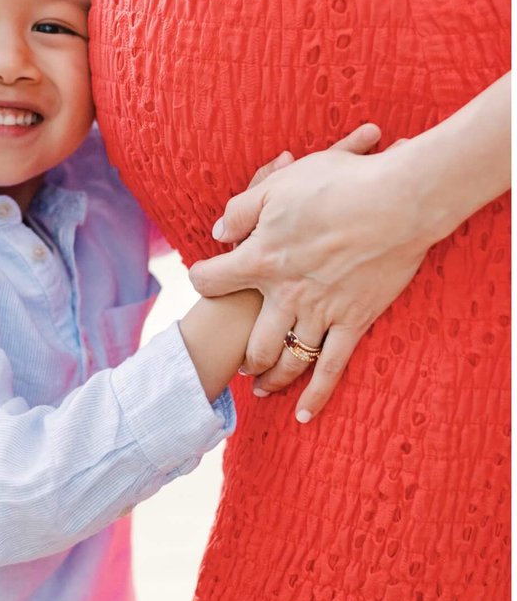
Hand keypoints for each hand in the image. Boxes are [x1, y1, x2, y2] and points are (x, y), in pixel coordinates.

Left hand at [188, 123, 432, 421]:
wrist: (397, 202)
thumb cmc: (337, 185)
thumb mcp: (278, 186)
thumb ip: (241, 209)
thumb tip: (218, 232)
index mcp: (261, 259)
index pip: (211, 279)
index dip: (202, 279)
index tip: (202, 280)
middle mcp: (285, 294)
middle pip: (252, 341)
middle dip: (242, 355)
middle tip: (239, 362)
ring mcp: (320, 312)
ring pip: (288, 359)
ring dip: (272, 378)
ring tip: (262, 387)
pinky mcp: (354, 321)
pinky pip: (331, 368)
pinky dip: (316, 395)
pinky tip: (303, 415)